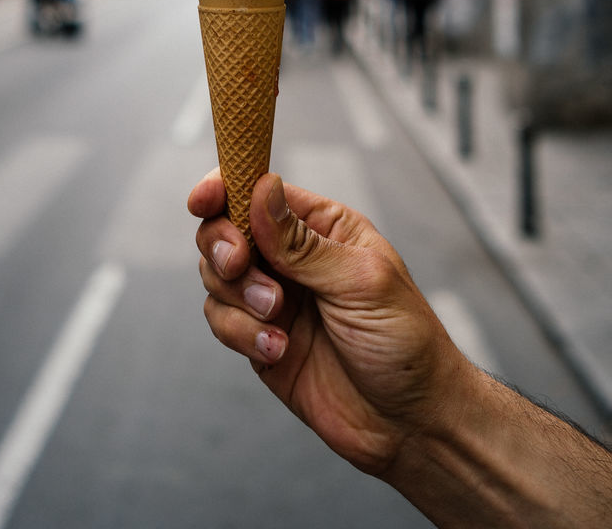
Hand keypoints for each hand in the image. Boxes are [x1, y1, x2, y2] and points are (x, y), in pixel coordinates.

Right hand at [188, 169, 473, 477]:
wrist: (409, 423)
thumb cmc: (404, 342)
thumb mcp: (360, 281)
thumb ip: (302, 242)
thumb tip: (262, 188)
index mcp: (321, 226)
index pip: (260, 190)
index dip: (224, 187)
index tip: (202, 201)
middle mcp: (291, 256)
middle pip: (225, 228)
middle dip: (224, 246)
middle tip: (240, 265)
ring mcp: (272, 298)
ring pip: (216, 276)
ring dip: (238, 296)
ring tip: (276, 319)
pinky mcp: (258, 339)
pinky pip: (222, 321)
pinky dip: (240, 334)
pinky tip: (278, 350)